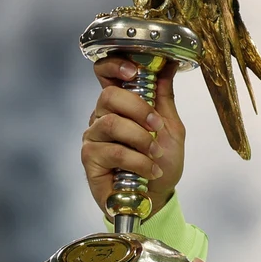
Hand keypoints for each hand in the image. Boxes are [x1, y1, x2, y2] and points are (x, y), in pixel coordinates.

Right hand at [82, 57, 186, 215]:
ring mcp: (93, 138)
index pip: (104, 73)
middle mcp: (102, 117)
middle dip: (139, 109)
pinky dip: (138, 160)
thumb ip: (164, 97)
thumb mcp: (170, 126)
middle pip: (108, 96)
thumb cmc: (161, 160)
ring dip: (140, 139)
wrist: (158, 196)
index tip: (134, 72)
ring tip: (155, 153)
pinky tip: (149, 170)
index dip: (115, 66)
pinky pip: (112, 151)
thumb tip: (169, 65)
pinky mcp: (90, 160)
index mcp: (120, 104)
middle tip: (156, 127)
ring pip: (110, 123)